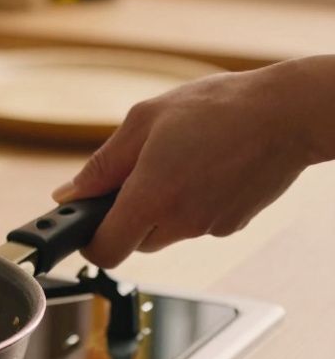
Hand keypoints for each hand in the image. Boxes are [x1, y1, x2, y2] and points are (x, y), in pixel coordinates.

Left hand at [52, 57, 334, 267]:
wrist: (290, 113)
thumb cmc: (219, 107)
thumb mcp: (144, 121)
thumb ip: (102, 164)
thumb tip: (69, 194)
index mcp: (151, 197)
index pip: (105, 250)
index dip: (89, 241)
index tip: (86, 224)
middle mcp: (180, 221)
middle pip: (133, 242)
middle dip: (126, 216)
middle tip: (138, 174)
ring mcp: (209, 227)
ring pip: (165, 232)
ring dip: (160, 207)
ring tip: (178, 162)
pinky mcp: (232, 225)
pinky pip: (196, 223)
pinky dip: (191, 204)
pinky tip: (205, 168)